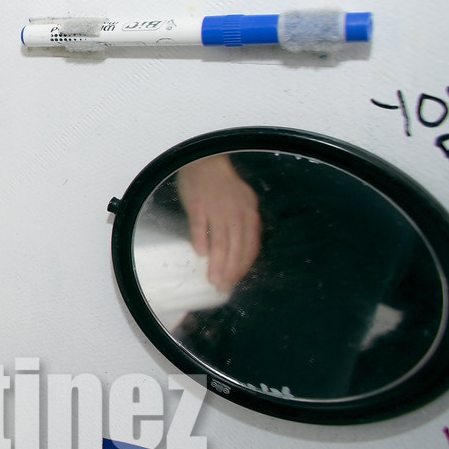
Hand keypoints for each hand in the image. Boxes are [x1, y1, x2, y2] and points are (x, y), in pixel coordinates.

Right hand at [177, 155, 261, 291]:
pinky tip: (201, 254)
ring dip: (217, 264)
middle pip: (235, 249)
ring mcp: (216, 210)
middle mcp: (236, 214)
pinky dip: (201, 241)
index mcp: (248, 215)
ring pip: (220, 243)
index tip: (236, 280)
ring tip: (213, 279)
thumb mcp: (243, 201)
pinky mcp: (198, 205)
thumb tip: (241, 247)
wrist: (206, 161)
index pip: (249, 247)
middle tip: (223, 287)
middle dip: (230, 272)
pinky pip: (200, 227)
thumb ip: (244, 223)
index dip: (243, 266)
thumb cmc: (223, 182)